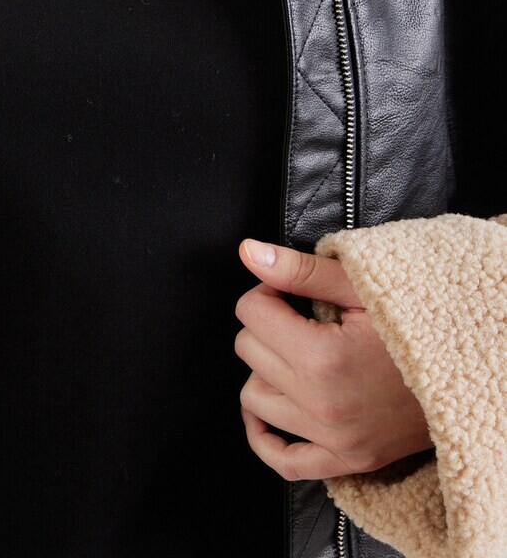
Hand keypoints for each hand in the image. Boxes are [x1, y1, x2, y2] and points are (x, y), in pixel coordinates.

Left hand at [233, 238, 433, 480]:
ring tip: (298, 354)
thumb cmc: (414, 322)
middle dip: (267, 326)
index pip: (251, 313)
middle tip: (300, 317)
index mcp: (323, 357)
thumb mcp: (358, 287)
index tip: (290, 293)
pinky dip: (264, 435)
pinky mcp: (345, 461)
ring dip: (266, 371)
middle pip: (248, 351)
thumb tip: (248, 253)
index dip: (266, 292)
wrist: (466, 373)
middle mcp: (322, 405)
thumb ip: (298, 270)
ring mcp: (333, 439)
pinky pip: (282, 460)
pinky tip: (269, 409)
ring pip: (253, 398)